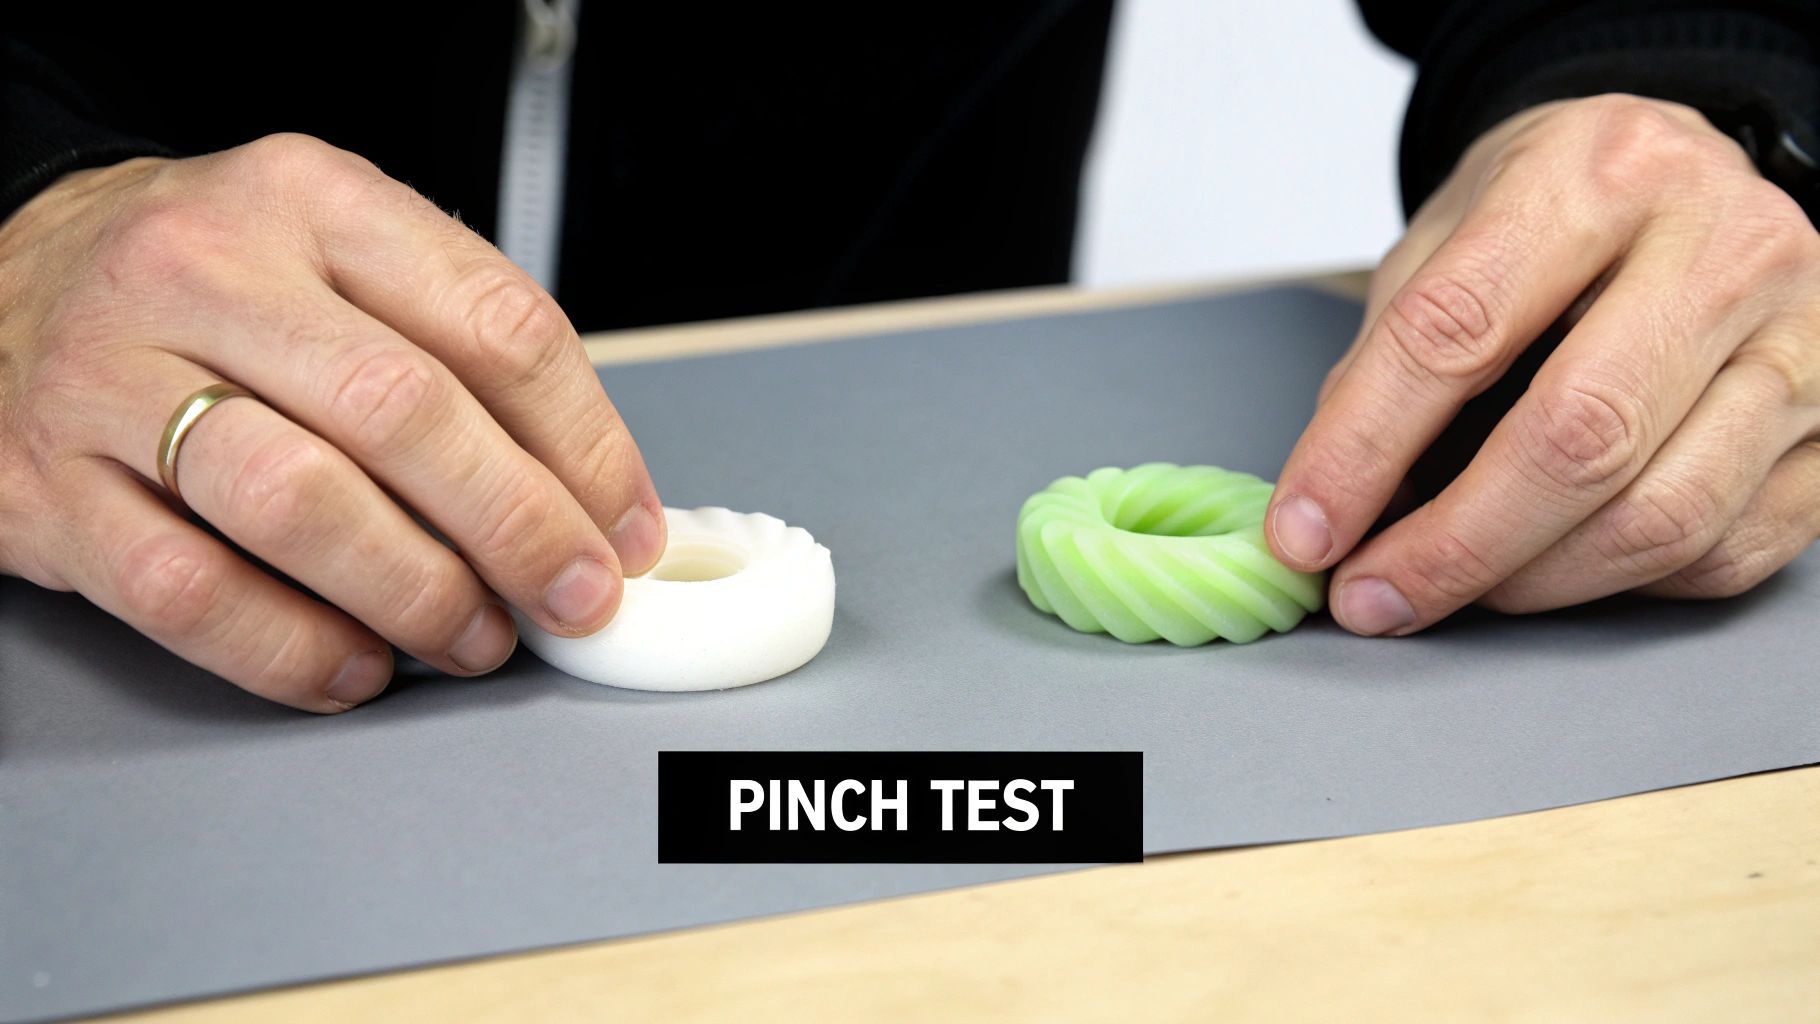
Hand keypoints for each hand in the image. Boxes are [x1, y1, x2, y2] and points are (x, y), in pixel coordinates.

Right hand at [0, 134, 664, 709]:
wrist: (5, 274)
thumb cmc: (212, 284)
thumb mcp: (337, 255)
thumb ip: (454, 349)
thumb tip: (589, 498)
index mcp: (309, 199)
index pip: (492, 322)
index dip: (586, 444)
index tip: (622, 527)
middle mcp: (205, 271)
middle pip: (402, 411)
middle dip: (518, 527)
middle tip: (574, 597)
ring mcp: (110, 376)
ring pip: (296, 501)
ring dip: (416, 593)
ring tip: (473, 636)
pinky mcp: (46, 487)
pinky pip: (189, 592)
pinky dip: (293, 648)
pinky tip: (356, 666)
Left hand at [1267, 94, 1819, 635]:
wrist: (1692, 179)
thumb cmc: (1561, 210)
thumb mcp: (1451, 235)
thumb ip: (1387, 361)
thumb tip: (1330, 510)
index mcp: (1601, 173)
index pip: (1457, 330)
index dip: (1363, 448)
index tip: (1305, 532)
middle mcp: (1726, 247)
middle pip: (1578, 438)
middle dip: (1452, 545)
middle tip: (1371, 594)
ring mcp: (1803, 341)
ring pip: (1661, 515)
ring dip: (1530, 582)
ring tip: (1448, 587)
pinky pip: (1724, 552)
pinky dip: (1620, 586)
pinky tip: (1555, 568)